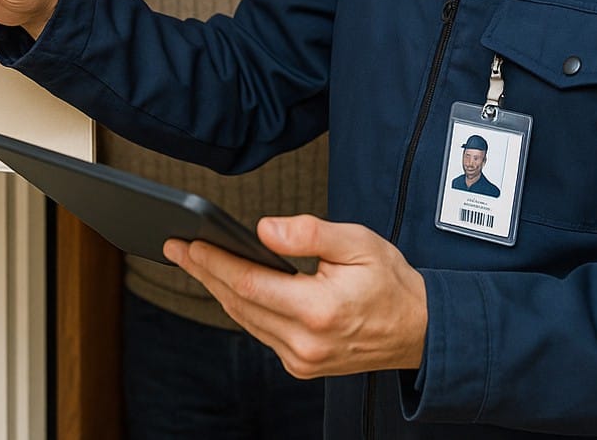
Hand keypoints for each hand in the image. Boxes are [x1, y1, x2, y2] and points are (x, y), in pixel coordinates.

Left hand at [164, 215, 427, 377]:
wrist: (420, 331)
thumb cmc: (391, 283)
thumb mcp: (357, 242)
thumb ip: (308, 233)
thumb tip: (263, 230)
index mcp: (319, 310)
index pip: (249, 283)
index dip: (214, 262)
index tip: (189, 243)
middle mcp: (306, 343)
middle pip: (238, 303)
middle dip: (204, 272)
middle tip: (175, 248)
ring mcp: (302, 360)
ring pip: (246, 320)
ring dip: (217, 290)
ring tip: (194, 262)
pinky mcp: (302, 366)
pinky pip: (261, 333)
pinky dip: (242, 308)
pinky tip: (228, 287)